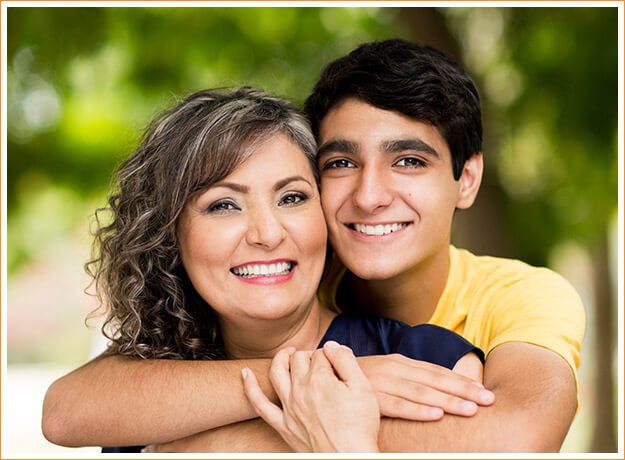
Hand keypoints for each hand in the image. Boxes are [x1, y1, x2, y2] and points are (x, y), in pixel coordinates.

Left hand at [243, 342, 379, 451]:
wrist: (349, 458)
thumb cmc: (360, 426)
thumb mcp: (363, 387)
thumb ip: (346, 360)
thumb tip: (330, 345)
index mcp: (320, 379)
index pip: (320, 354)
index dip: (331, 355)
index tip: (339, 364)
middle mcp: (300, 390)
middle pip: (298, 359)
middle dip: (309, 355)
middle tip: (321, 362)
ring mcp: (289, 408)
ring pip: (276, 372)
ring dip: (281, 357)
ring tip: (288, 353)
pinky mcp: (283, 425)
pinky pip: (259, 404)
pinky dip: (250, 387)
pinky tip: (245, 373)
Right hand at [357, 353, 493, 420]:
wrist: (324, 371)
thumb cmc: (363, 378)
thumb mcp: (389, 373)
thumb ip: (412, 378)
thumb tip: (444, 389)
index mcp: (402, 362)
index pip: (438, 372)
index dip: (462, 381)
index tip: (485, 392)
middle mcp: (395, 368)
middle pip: (434, 380)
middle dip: (463, 390)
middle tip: (488, 400)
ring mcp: (382, 381)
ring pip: (420, 392)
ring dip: (447, 400)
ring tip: (470, 409)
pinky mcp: (370, 396)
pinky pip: (397, 405)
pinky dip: (417, 410)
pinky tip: (435, 416)